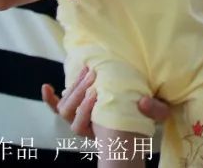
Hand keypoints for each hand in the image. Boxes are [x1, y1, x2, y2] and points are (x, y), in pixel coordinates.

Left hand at [42, 66, 169, 138]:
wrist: (137, 120)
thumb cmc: (145, 116)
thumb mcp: (156, 114)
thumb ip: (155, 109)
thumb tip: (143, 101)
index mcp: (98, 130)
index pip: (80, 125)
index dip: (84, 110)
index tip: (96, 95)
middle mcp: (84, 126)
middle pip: (70, 112)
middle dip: (80, 92)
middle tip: (95, 74)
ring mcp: (77, 117)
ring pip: (64, 105)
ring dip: (73, 88)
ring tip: (89, 72)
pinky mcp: (76, 108)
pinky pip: (57, 106)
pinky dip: (50, 98)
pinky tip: (46, 86)